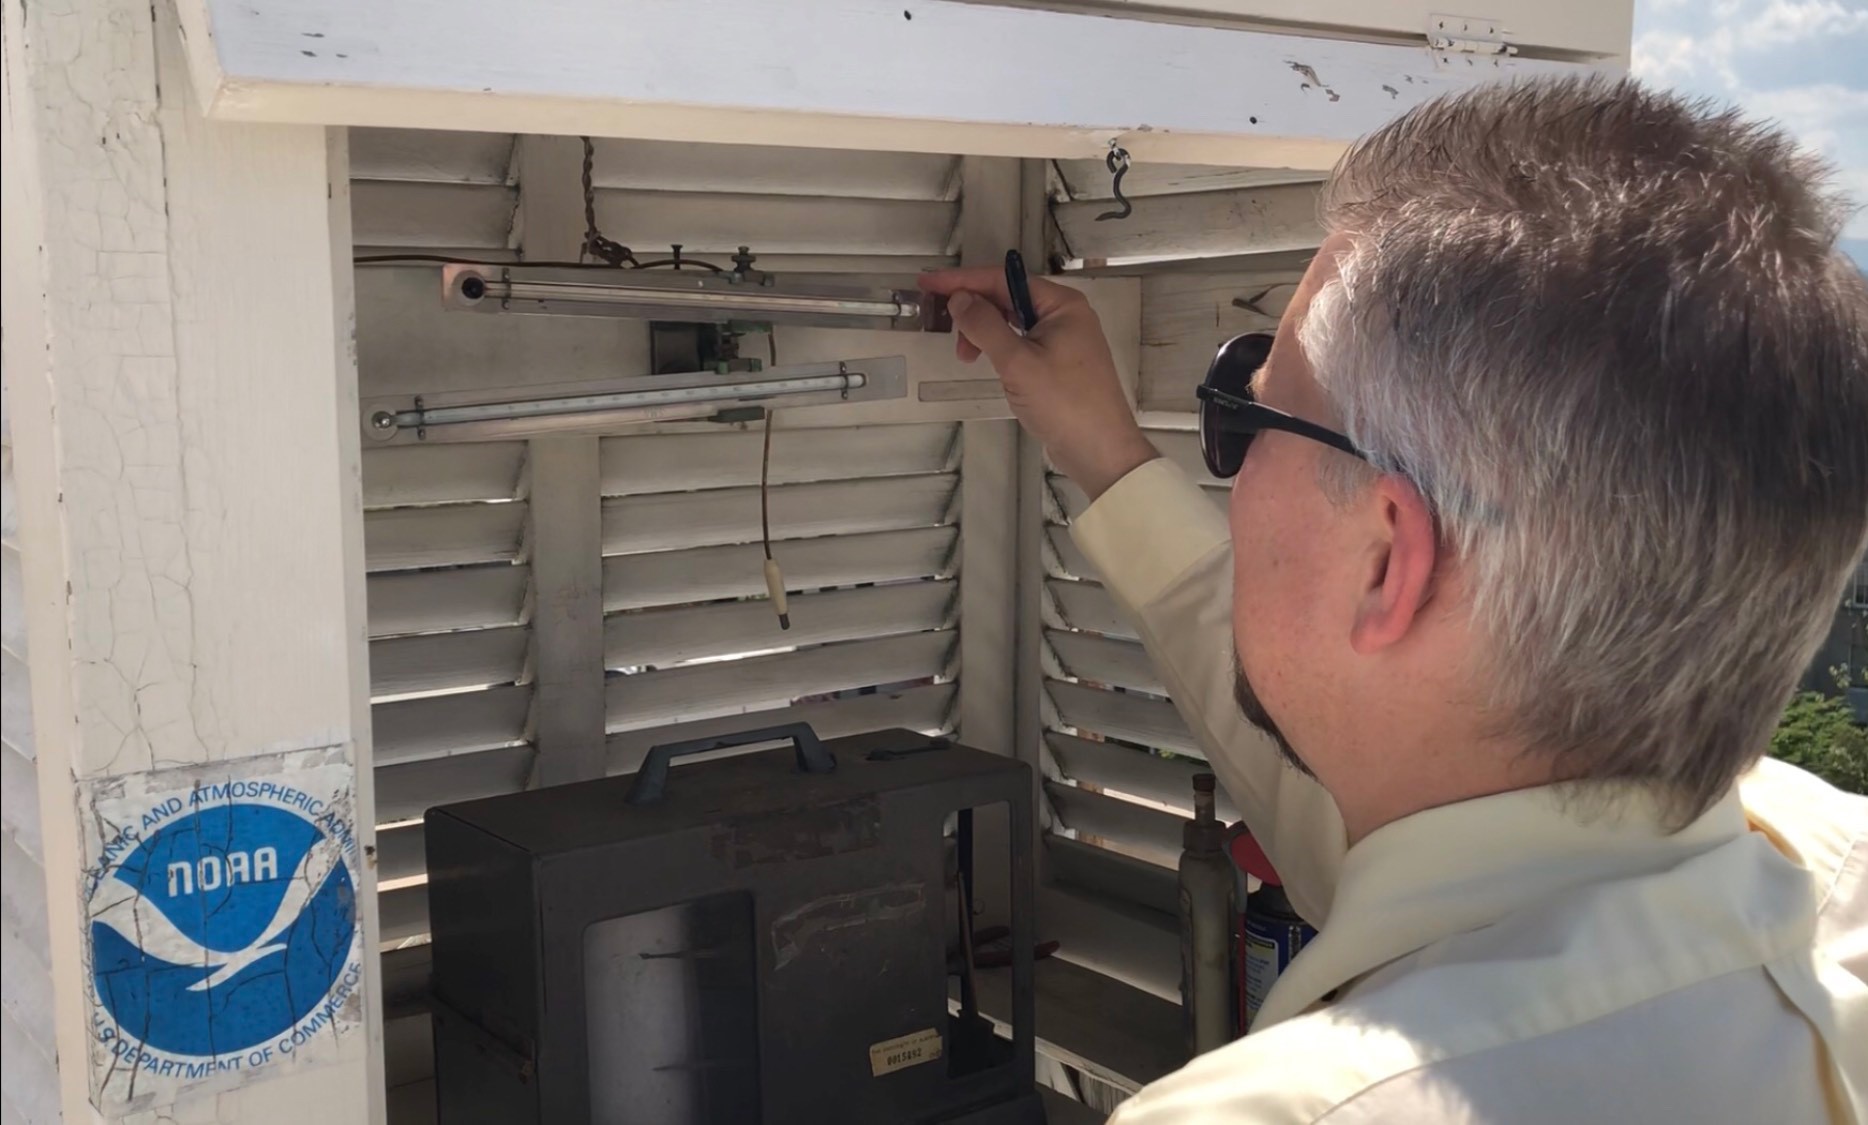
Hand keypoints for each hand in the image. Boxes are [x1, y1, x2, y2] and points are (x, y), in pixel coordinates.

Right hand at [919, 268, 1156, 500]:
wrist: (1100, 450)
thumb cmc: (1064, 403)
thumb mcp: (1017, 362)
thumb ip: (985, 326)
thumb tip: (959, 298)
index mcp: (1061, 304)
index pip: (1003, 280)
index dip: (963, 281)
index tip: (930, 284)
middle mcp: (1064, 315)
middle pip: (1007, 298)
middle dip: (974, 313)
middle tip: (950, 336)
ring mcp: (1063, 340)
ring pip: (1012, 323)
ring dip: (985, 334)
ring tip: (967, 358)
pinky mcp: (1059, 364)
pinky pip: (1021, 344)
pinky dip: (1000, 350)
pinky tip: (989, 365)